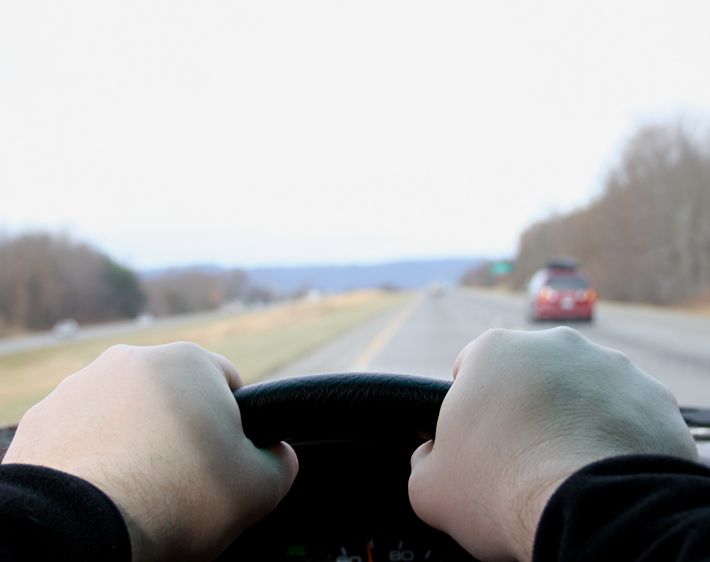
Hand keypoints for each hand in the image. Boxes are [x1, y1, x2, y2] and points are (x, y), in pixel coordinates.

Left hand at [3, 342, 297, 560]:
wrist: (81, 532)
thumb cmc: (177, 501)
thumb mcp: (259, 486)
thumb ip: (281, 460)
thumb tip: (278, 453)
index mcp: (189, 363)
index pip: (228, 385)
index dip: (235, 426)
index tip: (226, 460)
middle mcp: (134, 360)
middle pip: (175, 396)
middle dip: (182, 429)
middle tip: (183, 477)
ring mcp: (82, 385)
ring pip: (127, 410)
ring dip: (137, 437)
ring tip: (139, 484)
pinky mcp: (45, 417)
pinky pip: (85, 431)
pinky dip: (97, 452)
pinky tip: (104, 485)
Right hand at [409, 327, 696, 561]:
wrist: (594, 512)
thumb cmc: (502, 491)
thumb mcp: (429, 486)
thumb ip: (423, 460)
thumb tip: (431, 457)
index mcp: (493, 351)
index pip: (470, 369)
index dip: (469, 408)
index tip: (477, 440)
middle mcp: (552, 345)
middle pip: (527, 376)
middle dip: (523, 407)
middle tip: (520, 456)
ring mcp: (608, 366)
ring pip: (579, 389)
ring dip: (571, 417)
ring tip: (565, 464)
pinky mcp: (651, 396)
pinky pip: (624, 413)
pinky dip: (613, 435)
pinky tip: (602, 468)